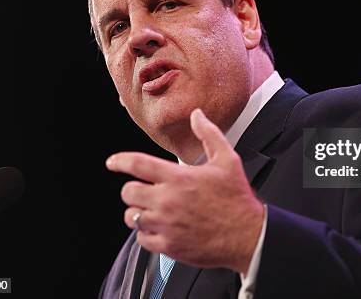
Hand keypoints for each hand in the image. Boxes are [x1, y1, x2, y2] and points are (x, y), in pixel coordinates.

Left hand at [105, 108, 263, 273]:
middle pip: (129, 192)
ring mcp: (166, 225)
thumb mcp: (228, 160)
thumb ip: (208, 134)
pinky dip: (146, 233)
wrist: (248, 235)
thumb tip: (197, 115)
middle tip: (142, 191)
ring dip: (137, 212)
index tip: (112, 162)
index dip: (120, 161)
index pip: (138, 164)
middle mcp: (168, 201)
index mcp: (179, 178)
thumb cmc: (237, 198)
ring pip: (131, 217)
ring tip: (150, 210)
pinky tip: (158, 228)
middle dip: (132, 189)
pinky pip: (142, 239)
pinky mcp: (169, 246)